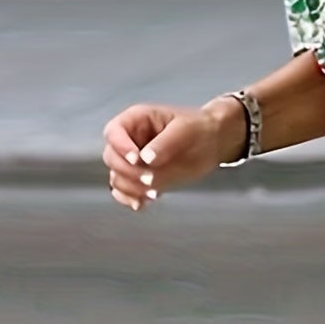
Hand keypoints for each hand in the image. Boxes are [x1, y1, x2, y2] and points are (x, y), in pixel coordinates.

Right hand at [100, 101, 236, 210]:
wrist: (213, 143)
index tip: (137, 159)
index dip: (121, 147)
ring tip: (154, 192)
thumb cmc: (199, 129)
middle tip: (150, 179)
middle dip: (128, 171)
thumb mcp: (185, 130)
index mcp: (136, 120)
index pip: (114, 133)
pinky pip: (125, 191)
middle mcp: (130, 140)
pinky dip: (130, 198)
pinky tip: (143, 202)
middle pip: (111, 158)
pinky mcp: (141, 178)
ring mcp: (134, 161)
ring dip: (131, 188)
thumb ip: (165, 143)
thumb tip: (146, 159)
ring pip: (117, 177)